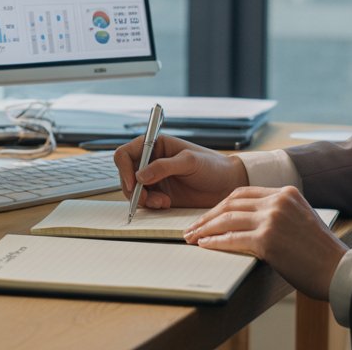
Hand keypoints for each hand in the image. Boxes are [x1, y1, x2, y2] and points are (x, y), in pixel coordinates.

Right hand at [112, 134, 248, 208]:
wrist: (227, 185)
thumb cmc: (213, 166)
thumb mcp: (189, 162)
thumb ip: (163, 167)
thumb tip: (140, 176)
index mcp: (155, 145)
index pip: (126, 153)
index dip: (125, 168)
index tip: (133, 183)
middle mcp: (151, 161)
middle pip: (126, 174)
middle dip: (133, 189)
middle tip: (146, 199)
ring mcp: (154, 178)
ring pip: (133, 190)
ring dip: (143, 199)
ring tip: (163, 202)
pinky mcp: (159, 194)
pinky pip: (144, 201)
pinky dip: (151, 205)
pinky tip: (166, 203)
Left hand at [183, 186, 348, 297]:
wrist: (339, 271)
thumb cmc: (321, 253)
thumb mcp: (301, 219)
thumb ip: (279, 213)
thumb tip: (248, 222)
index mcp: (287, 192)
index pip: (243, 193)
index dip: (221, 205)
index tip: (208, 216)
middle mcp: (278, 201)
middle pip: (231, 203)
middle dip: (208, 216)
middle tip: (192, 227)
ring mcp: (272, 219)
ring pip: (227, 219)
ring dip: (205, 229)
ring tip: (191, 237)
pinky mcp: (268, 240)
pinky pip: (232, 239)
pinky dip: (214, 242)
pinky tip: (205, 245)